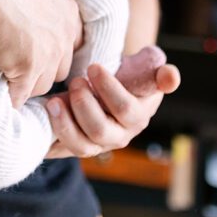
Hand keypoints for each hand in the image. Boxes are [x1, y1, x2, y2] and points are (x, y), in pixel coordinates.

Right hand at [0, 0, 81, 108]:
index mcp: (68, 12)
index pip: (73, 43)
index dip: (56, 49)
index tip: (41, 52)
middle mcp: (64, 36)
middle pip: (61, 67)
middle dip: (43, 70)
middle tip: (24, 68)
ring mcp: (48, 55)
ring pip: (43, 84)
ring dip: (27, 85)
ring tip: (9, 80)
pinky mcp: (28, 70)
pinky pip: (20, 95)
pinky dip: (11, 99)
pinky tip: (3, 99)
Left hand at [44, 63, 180, 158]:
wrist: (105, 86)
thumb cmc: (126, 76)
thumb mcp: (145, 68)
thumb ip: (159, 71)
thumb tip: (171, 76)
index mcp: (138, 116)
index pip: (125, 109)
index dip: (109, 89)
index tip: (93, 67)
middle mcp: (119, 135)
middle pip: (101, 130)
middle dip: (84, 105)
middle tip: (74, 81)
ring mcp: (97, 144)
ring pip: (81, 145)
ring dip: (65, 123)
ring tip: (54, 100)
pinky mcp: (76, 146)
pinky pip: (63, 149)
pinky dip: (53, 134)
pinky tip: (45, 115)